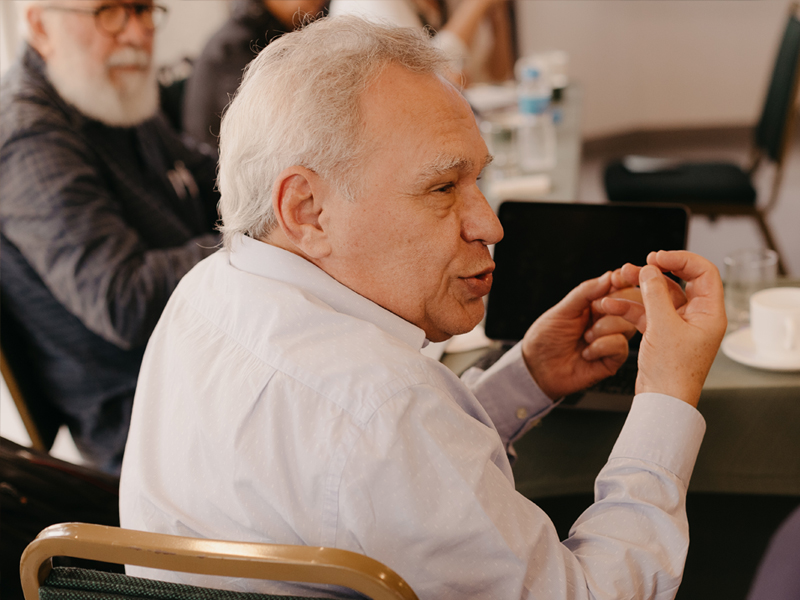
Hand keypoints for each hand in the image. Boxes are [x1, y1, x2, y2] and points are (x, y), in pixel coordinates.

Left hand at [521, 271, 637, 399]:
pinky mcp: (612, 360)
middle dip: (616, 303)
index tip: (616, 279)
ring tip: (585, 337)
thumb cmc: (546, 337)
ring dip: (603, 328)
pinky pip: (620, 346)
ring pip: (628, 324)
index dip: (623, 281)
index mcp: (597, 304)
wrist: (536, 368)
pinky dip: (601, 346)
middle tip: (595, 309)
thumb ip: (586, 292)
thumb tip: (610, 275)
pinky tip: (587, 352)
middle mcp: (608, 320)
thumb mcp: (563, 310)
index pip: (621, 287)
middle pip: (633, 304)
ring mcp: (612, 340)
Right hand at [596, 251, 726, 406]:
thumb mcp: (662, 326)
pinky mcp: (663, 335)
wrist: (662, 401)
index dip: (681, 259)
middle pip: (680, 281)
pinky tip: (614, 304)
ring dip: (639, 288)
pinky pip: (648, 312)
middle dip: (655, 271)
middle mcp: (697, 317)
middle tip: (639, 265)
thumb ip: (655, 293)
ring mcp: (679, 326)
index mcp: (709, 313)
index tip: (657, 257)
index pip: (703, 272)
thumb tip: (650, 269)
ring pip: (660, 296)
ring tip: (620, 278)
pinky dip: (631, 307)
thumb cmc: (672, 372)